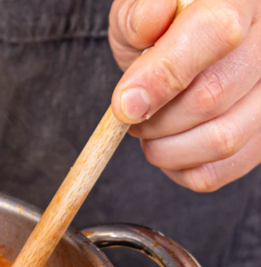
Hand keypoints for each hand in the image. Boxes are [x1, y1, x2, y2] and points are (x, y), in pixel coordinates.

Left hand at [109, 0, 260, 191]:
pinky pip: (220, 171)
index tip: (124, 105)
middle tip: (129, 113)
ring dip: (165, 149)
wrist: (179, 40)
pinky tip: (166, 146)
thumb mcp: (139, 6)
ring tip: (147, 129)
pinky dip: (180, 169)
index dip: (163, 75)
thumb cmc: (159, 21)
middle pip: (212, 97)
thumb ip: (140, 15)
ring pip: (222, 141)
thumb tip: (150, 23)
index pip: (215, 32)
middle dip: (154, 118)